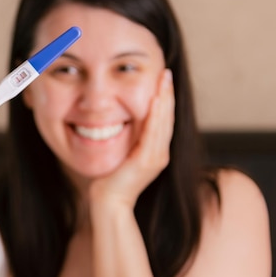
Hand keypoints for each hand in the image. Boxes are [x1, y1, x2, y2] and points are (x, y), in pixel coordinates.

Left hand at [90, 69, 174, 207]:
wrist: (109, 203)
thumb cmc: (111, 181)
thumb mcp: (123, 155)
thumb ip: (128, 141)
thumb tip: (122, 122)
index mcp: (156, 152)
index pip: (163, 120)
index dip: (164, 99)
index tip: (162, 80)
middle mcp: (160, 154)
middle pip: (167, 118)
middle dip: (167, 94)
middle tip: (166, 73)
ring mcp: (156, 157)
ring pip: (163, 122)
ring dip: (164, 99)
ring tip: (163, 80)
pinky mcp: (147, 160)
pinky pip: (153, 133)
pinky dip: (156, 115)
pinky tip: (155, 100)